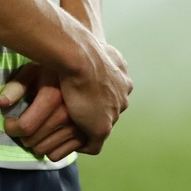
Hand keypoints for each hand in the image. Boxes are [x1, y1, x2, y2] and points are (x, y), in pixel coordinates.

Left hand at [0, 64, 85, 160]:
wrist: (86, 70)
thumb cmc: (54, 70)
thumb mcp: (33, 70)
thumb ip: (17, 85)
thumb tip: (1, 103)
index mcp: (54, 96)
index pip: (26, 126)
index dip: (12, 128)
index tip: (8, 122)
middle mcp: (68, 113)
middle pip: (34, 142)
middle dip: (23, 137)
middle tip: (23, 126)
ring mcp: (79, 126)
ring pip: (44, 151)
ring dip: (36, 144)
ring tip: (36, 131)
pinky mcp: (86, 136)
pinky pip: (57, 155)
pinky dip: (50, 149)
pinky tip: (50, 136)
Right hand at [55, 40, 130, 154]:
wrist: (80, 57)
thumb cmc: (81, 48)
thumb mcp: (97, 45)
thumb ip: (100, 51)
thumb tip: (97, 47)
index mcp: (123, 77)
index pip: (114, 91)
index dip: (99, 94)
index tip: (84, 94)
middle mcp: (123, 95)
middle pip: (110, 109)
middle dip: (96, 112)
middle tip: (75, 113)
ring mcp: (114, 113)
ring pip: (102, 126)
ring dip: (87, 128)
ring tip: (69, 130)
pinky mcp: (102, 129)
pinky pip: (93, 146)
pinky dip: (81, 145)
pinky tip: (68, 141)